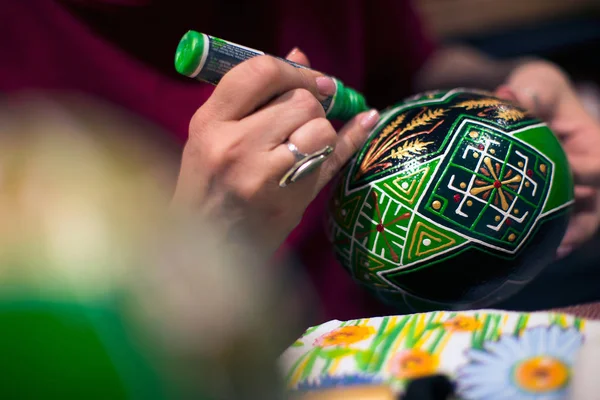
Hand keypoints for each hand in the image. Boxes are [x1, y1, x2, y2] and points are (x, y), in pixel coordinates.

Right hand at [172, 49, 379, 253]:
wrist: (207, 245)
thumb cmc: (208, 184)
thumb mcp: (212, 135)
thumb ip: (252, 97)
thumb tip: (299, 55)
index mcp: (209, 123)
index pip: (261, 72)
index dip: (294, 70)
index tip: (309, 78)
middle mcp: (236, 147)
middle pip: (300, 101)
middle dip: (310, 105)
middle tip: (300, 120)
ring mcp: (265, 177)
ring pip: (321, 130)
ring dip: (320, 132)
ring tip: (300, 147)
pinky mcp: (291, 201)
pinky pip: (335, 159)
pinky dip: (352, 138)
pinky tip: (366, 121)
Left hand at [495, 61, 599, 257]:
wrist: (537, 101)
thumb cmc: (540, 92)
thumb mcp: (539, 86)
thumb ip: (530, 92)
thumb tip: (509, 95)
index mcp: (592, 144)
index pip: (592, 166)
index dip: (578, 178)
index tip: (559, 188)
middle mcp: (590, 169)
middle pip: (594, 202)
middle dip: (580, 222)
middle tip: (560, 242)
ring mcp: (578, 186)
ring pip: (582, 217)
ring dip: (569, 236)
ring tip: (549, 254)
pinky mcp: (561, 196)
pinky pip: (562, 219)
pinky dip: (552, 235)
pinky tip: (531, 253)